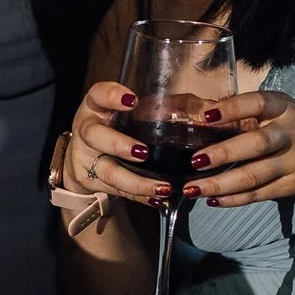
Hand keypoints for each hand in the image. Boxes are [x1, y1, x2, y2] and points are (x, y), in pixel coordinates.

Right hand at [64, 81, 169, 205]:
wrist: (86, 157)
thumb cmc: (120, 126)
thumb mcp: (135, 112)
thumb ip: (169, 107)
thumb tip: (208, 113)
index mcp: (96, 106)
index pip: (98, 94)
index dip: (112, 96)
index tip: (133, 100)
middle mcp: (87, 130)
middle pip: (94, 135)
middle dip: (118, 144)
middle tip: (143, 152)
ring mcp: (86, 158)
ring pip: (108, 172)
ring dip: (137, 181)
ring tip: (163, 187)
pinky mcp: (90, 181)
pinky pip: (118, 191)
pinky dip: (140, 196)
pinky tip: (158, 200)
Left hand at [179, 91, 294, 207]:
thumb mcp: (281, 112)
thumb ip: (248, 115)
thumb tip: (198, 119)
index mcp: (285, 109)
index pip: (258, 104)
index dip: (233, 108)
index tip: (207, 116)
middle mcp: (291, 134)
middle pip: (257, 144)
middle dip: (223, 153)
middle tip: (195, 160)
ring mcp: (292, 164)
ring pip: (254, 176)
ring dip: (220, 183)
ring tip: (192, 189)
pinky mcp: (290, 187)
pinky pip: (258, 194)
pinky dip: (233, 199)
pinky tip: (211, 200)